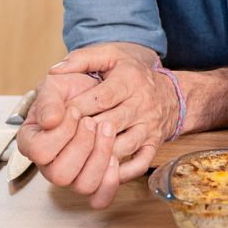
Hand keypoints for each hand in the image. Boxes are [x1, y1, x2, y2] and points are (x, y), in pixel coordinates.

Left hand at [18, 42, 179, 207]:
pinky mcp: (154, 144)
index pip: (101, 98)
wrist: (173, 92)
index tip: (59, 115)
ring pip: (123, 146)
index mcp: (130, 80)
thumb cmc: (134, 72)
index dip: (78, 108)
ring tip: (77, 156)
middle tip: (62, 139)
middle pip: (110, 124)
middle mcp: (142, 104)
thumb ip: (82, 58)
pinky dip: (121, 172)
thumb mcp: (111, 54)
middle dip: (84, 133)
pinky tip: (102, 172)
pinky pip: (140, 163)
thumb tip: (54, 70)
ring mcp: (149, 127)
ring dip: (99, 153)